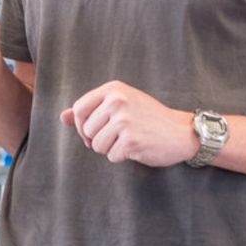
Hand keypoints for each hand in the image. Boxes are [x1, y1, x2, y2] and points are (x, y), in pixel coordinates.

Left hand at [60, 81, 198, 166]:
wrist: (181, 132)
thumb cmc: (149, 118)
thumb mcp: (121, 105)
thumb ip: (91, 109)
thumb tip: (63, 117)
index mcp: (113, 89)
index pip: (79, 109)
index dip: (83, 126)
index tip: (95, 131)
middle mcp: (117, 101)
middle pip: (87, 130)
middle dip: (98, 140)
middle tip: (119, 137)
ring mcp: (124, 121)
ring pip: (97, 145)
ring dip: (110, 149)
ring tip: (129, 140)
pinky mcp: (130, 140)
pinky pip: (112, 156)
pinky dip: (122, 157)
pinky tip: (137, 147)